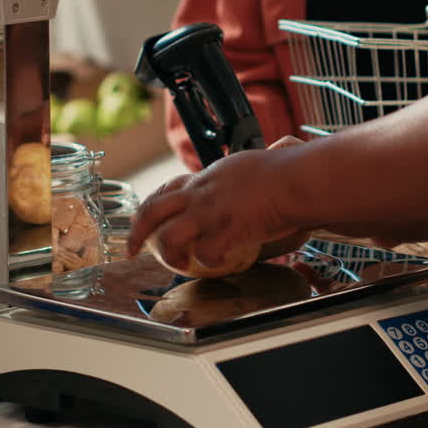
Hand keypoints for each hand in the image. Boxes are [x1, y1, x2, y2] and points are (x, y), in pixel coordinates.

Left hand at [128, 138, 308, 271]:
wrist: (295, 179)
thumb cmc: (283, 170)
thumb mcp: (250, 164)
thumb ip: (239, 175)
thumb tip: (245, 173)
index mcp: (206, 177)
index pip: (167, 188)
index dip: (151, 205)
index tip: (143, 219)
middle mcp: (201, 193)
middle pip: (153, 210)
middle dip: (136, 232)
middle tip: (132, 249)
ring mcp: (210, 212)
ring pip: (170, 236)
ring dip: (170, 254)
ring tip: (178, 263)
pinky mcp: (225, 230)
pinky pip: (206, 254)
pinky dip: (210, 262)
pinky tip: (220, 262)